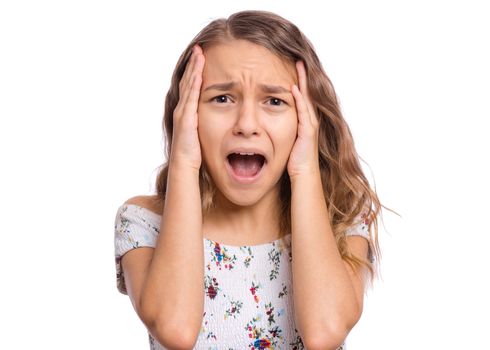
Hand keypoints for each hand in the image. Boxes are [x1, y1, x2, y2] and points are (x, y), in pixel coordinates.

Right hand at [169, 44, 204, 170]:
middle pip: (188, 81)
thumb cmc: (195, 155)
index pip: (192, 87)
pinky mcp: (186, 119)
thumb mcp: (205, 134)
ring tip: (199, 53)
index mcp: (188, 112)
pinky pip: (191, 97)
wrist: (185, 167)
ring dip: (194, 69)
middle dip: (194, 65)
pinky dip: (194, 83)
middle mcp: (183, 109)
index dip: (196, 72)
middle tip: (199, 49)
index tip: (202, 58)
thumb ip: (209, 124)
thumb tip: (222, 118)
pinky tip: (199, 72)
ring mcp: (183, 113)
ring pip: (189, 85)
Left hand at [287, 60, 320, 178]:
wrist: (302, 174)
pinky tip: (293, 88)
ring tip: (299, 65)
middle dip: (303, 75)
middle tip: (299, 58)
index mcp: (304, 120)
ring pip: (306, 98)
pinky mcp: (308, 131)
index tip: (293, 66)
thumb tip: (265, 122)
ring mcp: (310, 124)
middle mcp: (310, 119)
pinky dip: (299, 99)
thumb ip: (280, 128)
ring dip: (303, 81)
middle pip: (306, 92)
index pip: (301, 95)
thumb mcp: (285, 140)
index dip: (298, 80)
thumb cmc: (293, 160)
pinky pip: (304, 111)